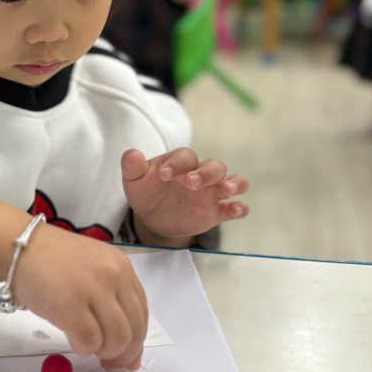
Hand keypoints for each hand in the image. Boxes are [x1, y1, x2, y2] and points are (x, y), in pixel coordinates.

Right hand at [13, 225, 147, 370]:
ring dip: (104, 352)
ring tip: (89, 347)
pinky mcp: (69, 304)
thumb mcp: (93, 269)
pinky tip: (74, 341)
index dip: (137, 341)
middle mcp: (113, 276)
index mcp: (121, 267)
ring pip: (116, 338)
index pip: (142, 313)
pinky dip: (84, 349)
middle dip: (123, 354)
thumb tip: (128, 349)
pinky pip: (89, 341)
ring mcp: (92, 289)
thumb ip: (112, 299)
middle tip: (109, 363)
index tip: (128, 357)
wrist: (19, 247)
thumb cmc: (51, 261)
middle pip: (133, 329)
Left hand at [122, 148, 248, 242]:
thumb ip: (132, 166)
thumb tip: (133, 154)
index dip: (177, 163)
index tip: (162, 175)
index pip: (185, 156)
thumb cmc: (146, 191)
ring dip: (234, 183)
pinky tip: (236, 209)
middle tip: (190, 183)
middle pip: (214, 166)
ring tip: (226, 190)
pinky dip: (240, 207)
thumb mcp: (134, 179)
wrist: (152, 216)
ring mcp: (211, 193)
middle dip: (205, 173)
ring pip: (233, 181)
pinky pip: (234, 207)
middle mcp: (200, 174)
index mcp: (180, 162)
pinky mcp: (216, 212)